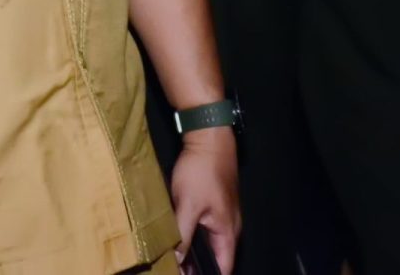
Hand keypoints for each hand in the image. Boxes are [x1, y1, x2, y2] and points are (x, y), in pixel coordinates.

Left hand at [170, 128, 239, 272]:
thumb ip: (183, 234)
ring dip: (192, 253)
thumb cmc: (202, 172)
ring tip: (171, 262)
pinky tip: (174, 240)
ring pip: (207, 243)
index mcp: (228, 232)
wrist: (208, 137)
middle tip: (173, 271)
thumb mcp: (188, 205)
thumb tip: (176, 261)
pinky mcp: (211, 204)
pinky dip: (190, 238)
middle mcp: (228, 227)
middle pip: (215, 258)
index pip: (223, 268)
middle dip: (196, 267)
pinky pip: (202, 229)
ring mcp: (220, 215)